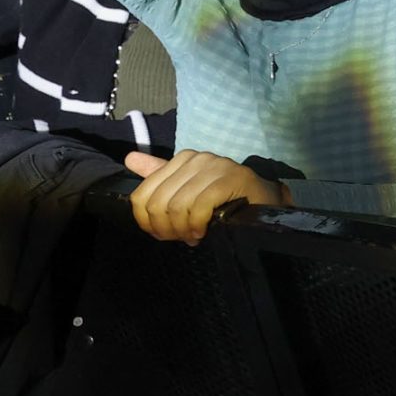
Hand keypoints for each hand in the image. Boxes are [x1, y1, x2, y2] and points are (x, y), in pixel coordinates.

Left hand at [121, 149, 287, 244]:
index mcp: (182, 160)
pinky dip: (198, 224)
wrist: (265, 200)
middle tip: (180, 238)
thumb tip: (130, 158)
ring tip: (193, 236)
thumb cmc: (225, 199)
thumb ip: (159, 176)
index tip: (164, 234)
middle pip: (157, 203)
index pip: (143, 195)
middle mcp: (196, 158)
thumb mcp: (188, 189)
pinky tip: (204, 231)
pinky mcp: (231, 178)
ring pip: (177, 206)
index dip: (148, 222)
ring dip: (183, 230)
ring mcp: (215, 166)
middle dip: (166, 229)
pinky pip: (200, 206)